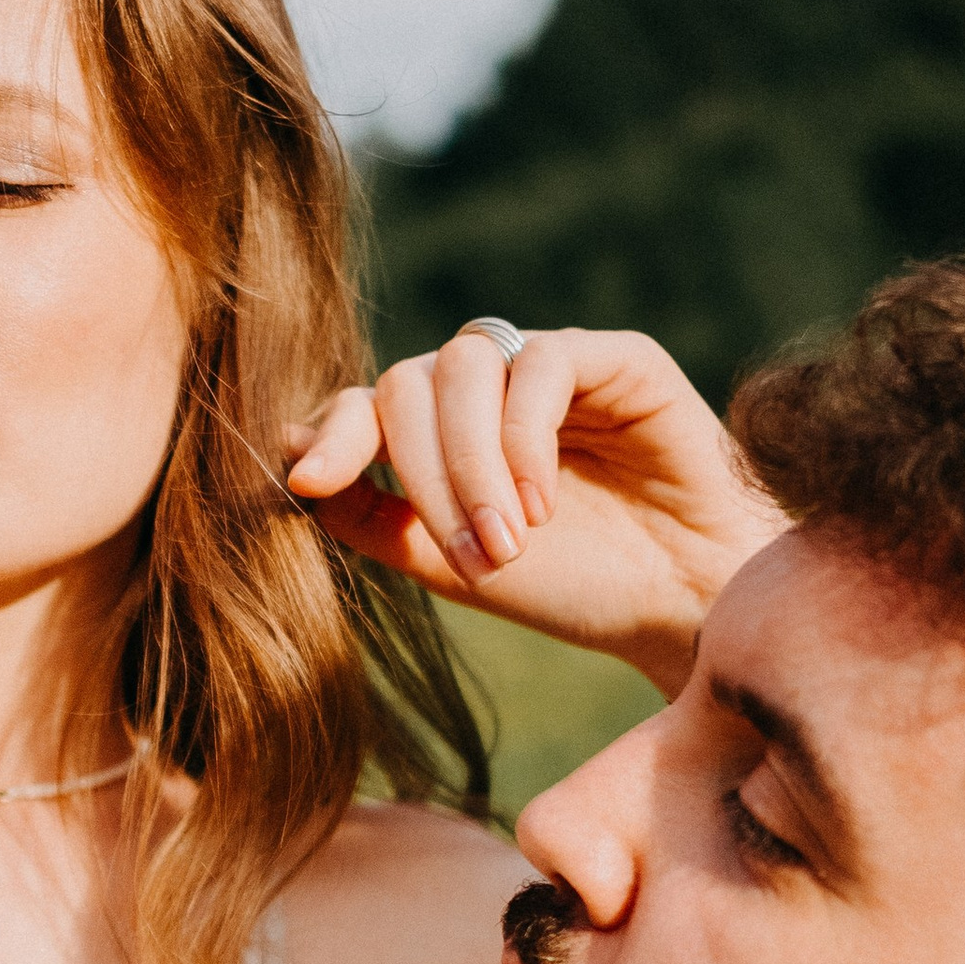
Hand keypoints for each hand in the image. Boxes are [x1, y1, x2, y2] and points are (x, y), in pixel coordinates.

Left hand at [287, 327, 784, 691]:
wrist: (681, 606)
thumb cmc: (571, 588)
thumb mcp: (446, 562)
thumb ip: (367, 511)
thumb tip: (283, 454)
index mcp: (440, 431)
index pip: (364, 402)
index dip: (331, 432)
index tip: (313, 480)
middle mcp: (488, 389)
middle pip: (407, 382)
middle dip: (424, 474)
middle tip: (472, 553)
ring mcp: (548, 366)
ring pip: (464, 366)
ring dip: (472, 462)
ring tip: (512, 538)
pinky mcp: (614, 357)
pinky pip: (540, 364)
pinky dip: (526, 438)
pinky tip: (546, 504)